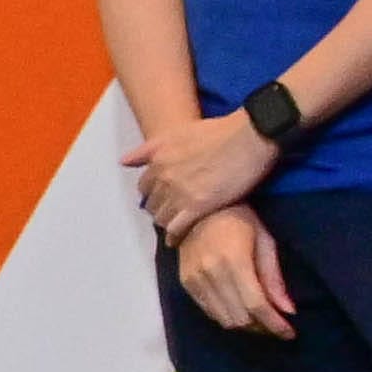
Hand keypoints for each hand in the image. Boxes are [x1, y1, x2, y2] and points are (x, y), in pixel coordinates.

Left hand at [133, 105, 282, 234]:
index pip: (144, 186)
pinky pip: (177, 227)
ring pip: (161, 217)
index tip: (160, 198)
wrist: (248, 137)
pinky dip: (175, 235)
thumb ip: (148, 149)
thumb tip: (123, 162)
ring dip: (166, 222)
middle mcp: (163, 177)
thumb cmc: (219, 131)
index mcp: (157, 159)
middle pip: (152, 203)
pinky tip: (176, 240)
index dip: (152, 193)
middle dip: (158, 208)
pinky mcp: (198, 206)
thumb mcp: (176, 133)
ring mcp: (179, 192)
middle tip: (169, 214)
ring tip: (175, 226)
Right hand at [175, 202, 299, 337]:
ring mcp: (194, 279)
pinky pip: (208, 311)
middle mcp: (210, 274)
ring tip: (260, 319)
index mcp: (233, 261)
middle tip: (277, 325)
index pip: (256, 305)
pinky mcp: (185, 282)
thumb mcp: (264, 241)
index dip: (275, 324)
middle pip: (239, 318)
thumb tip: (288, 311)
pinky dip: (227, 316)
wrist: (197, 206)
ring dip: (245, 325)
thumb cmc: (239, 218)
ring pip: (223, 319)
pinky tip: (240, 308)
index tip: (290, 333)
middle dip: (262, 328)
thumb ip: (273, 277)